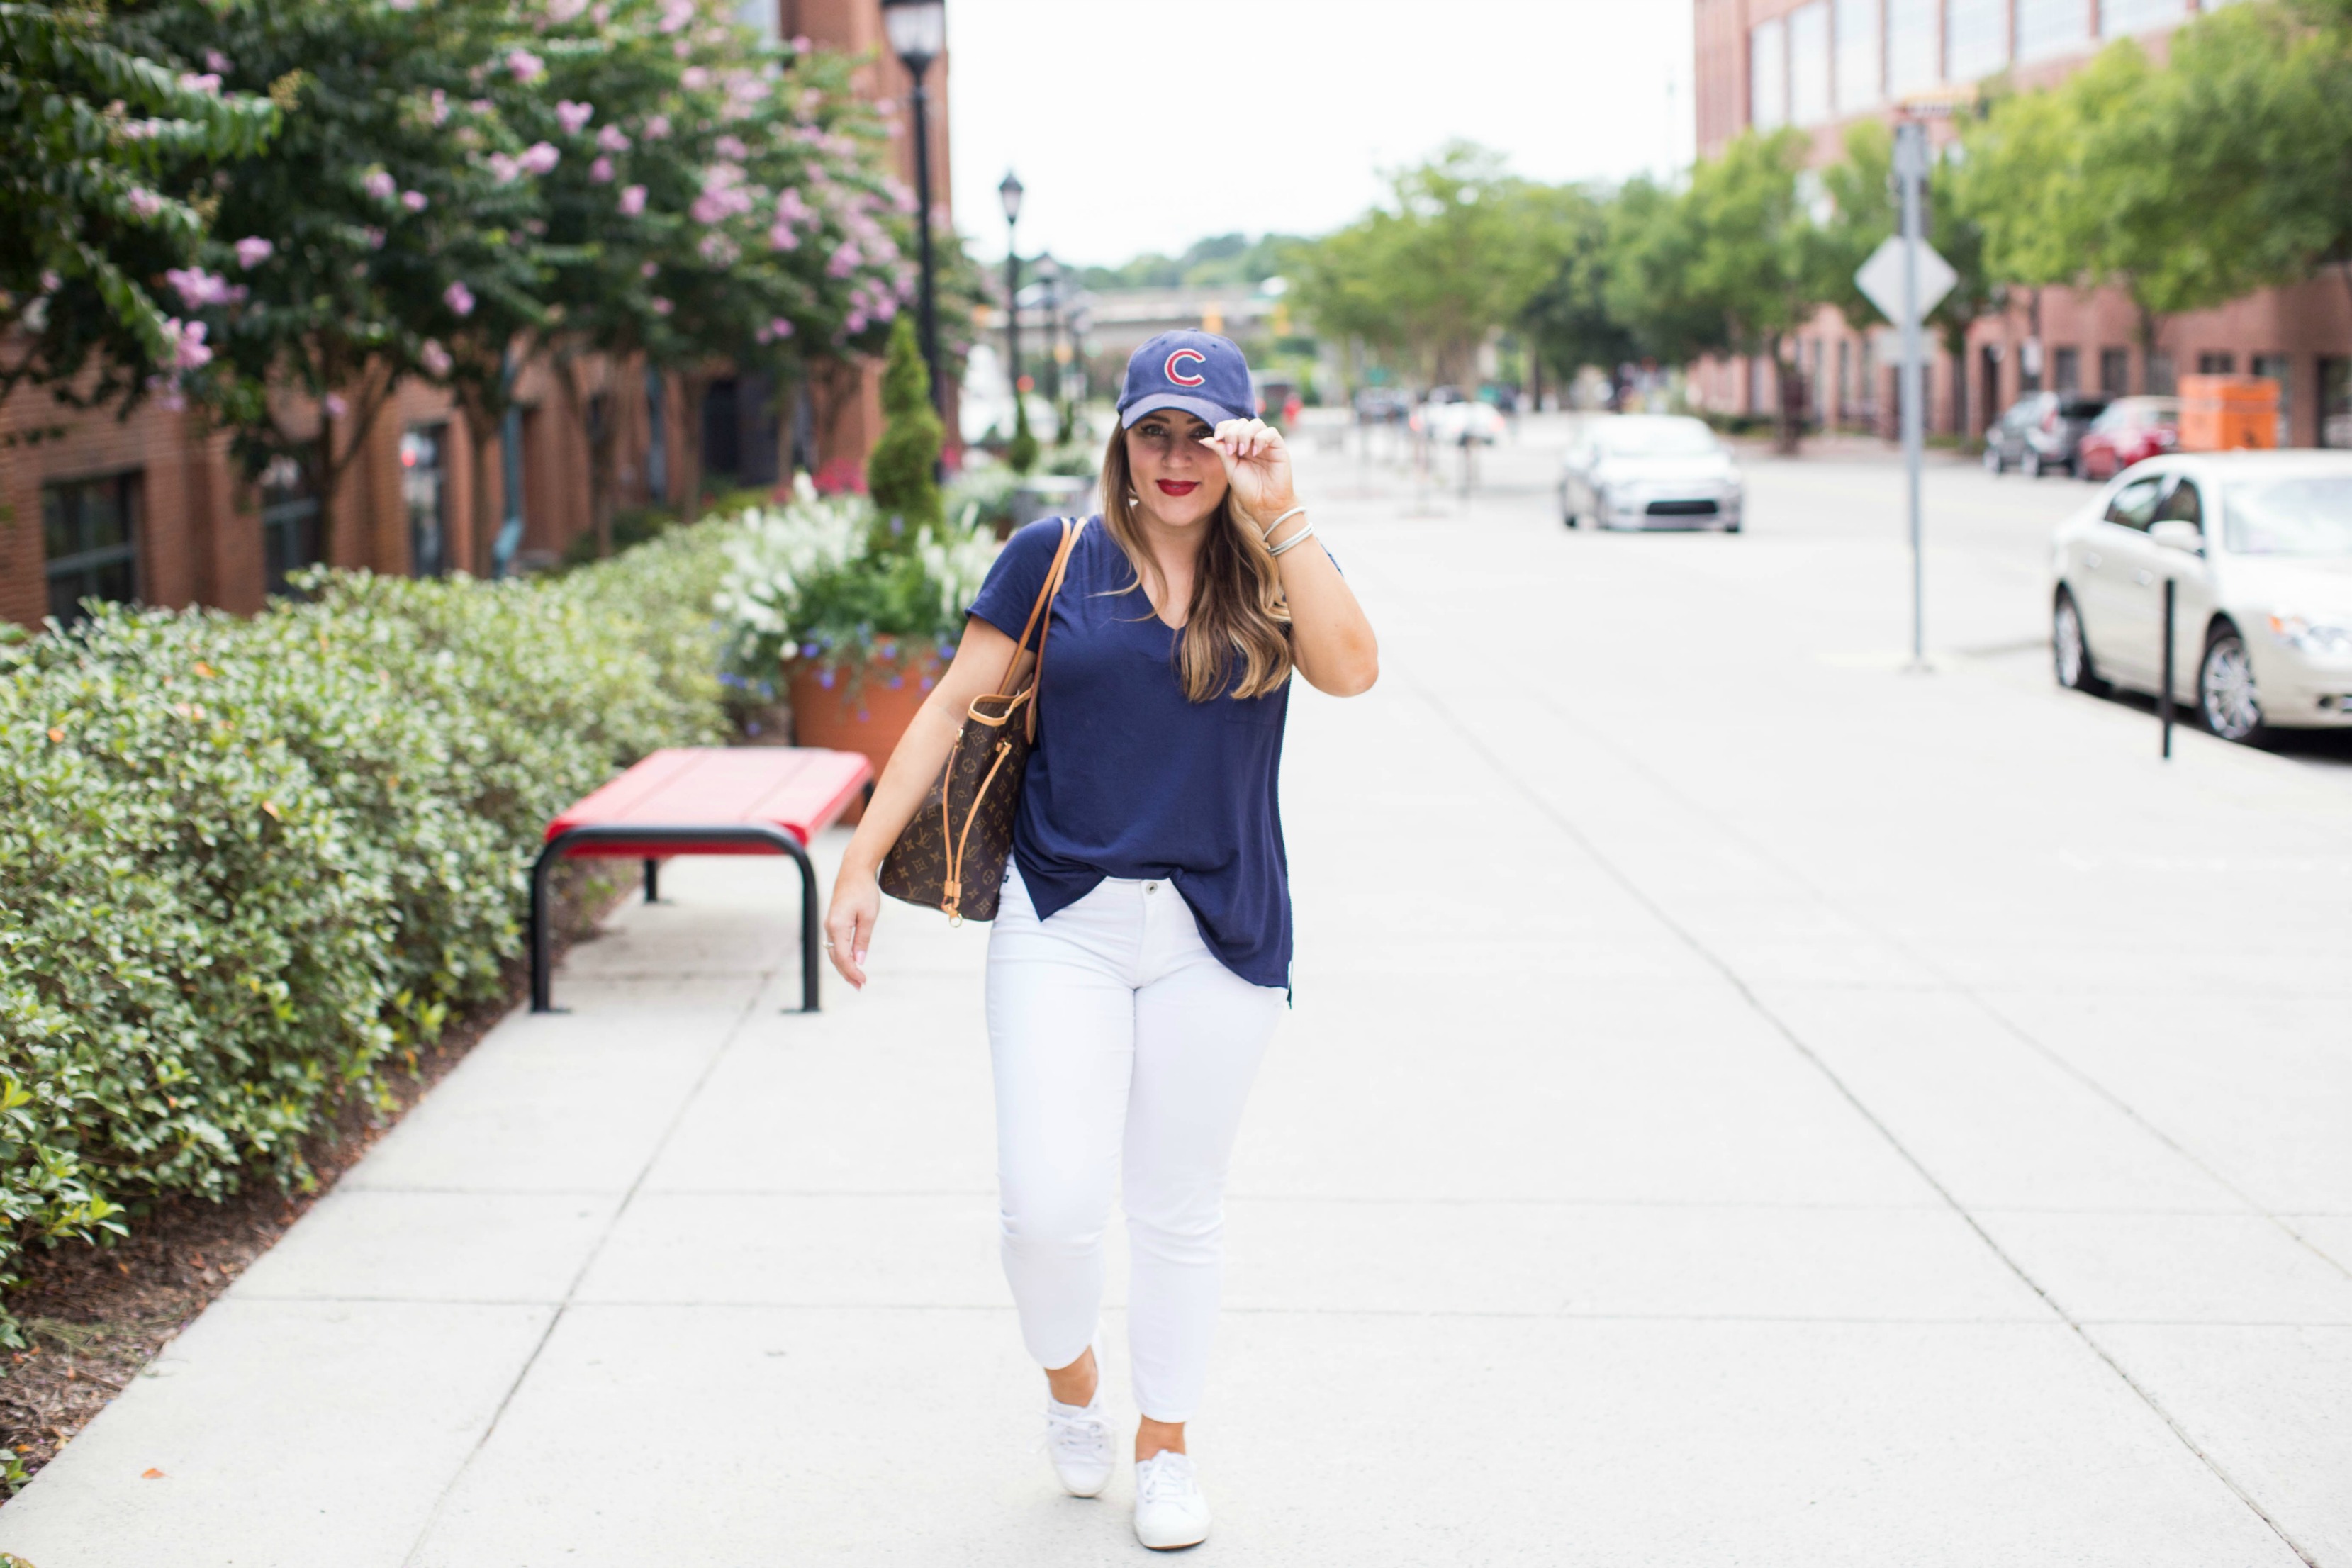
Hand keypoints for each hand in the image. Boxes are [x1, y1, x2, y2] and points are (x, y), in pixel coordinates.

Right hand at [825, 859, 877, 987]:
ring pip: (834, 952)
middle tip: (860, 987)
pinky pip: (836, 945)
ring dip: (844, 967)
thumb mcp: (868, 916)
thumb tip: (859, 962)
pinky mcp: (834, 923)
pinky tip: (851, 963)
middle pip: (836, 958)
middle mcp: (830, 927)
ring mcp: (830, 925)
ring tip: (856, 980)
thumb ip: (862, 940)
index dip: (852, 972)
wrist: (854, 870)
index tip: (863, 982)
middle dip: (847, 974)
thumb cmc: (864, 891)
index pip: (843, 957)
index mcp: (837, 926)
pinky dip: (843, 957)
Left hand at [1200, 418, 1295, 527]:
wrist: (1265, 504)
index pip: (1231, 425)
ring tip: (1242, 452)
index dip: (1223, 427)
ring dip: (1245, 435)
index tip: (1217, 438)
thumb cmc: (1248, 489)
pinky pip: (1271, 432)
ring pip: (1256, 423)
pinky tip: (1255, 453)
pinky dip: (1260, 439)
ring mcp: (1266, 443)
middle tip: (1231, 451)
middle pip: (1242, 422)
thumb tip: (1205, 439)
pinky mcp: (1279, 447)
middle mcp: (1253, 442)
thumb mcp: (1230, 468)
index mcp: (1240, 445)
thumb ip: (1220, 451)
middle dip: (1232, 433)